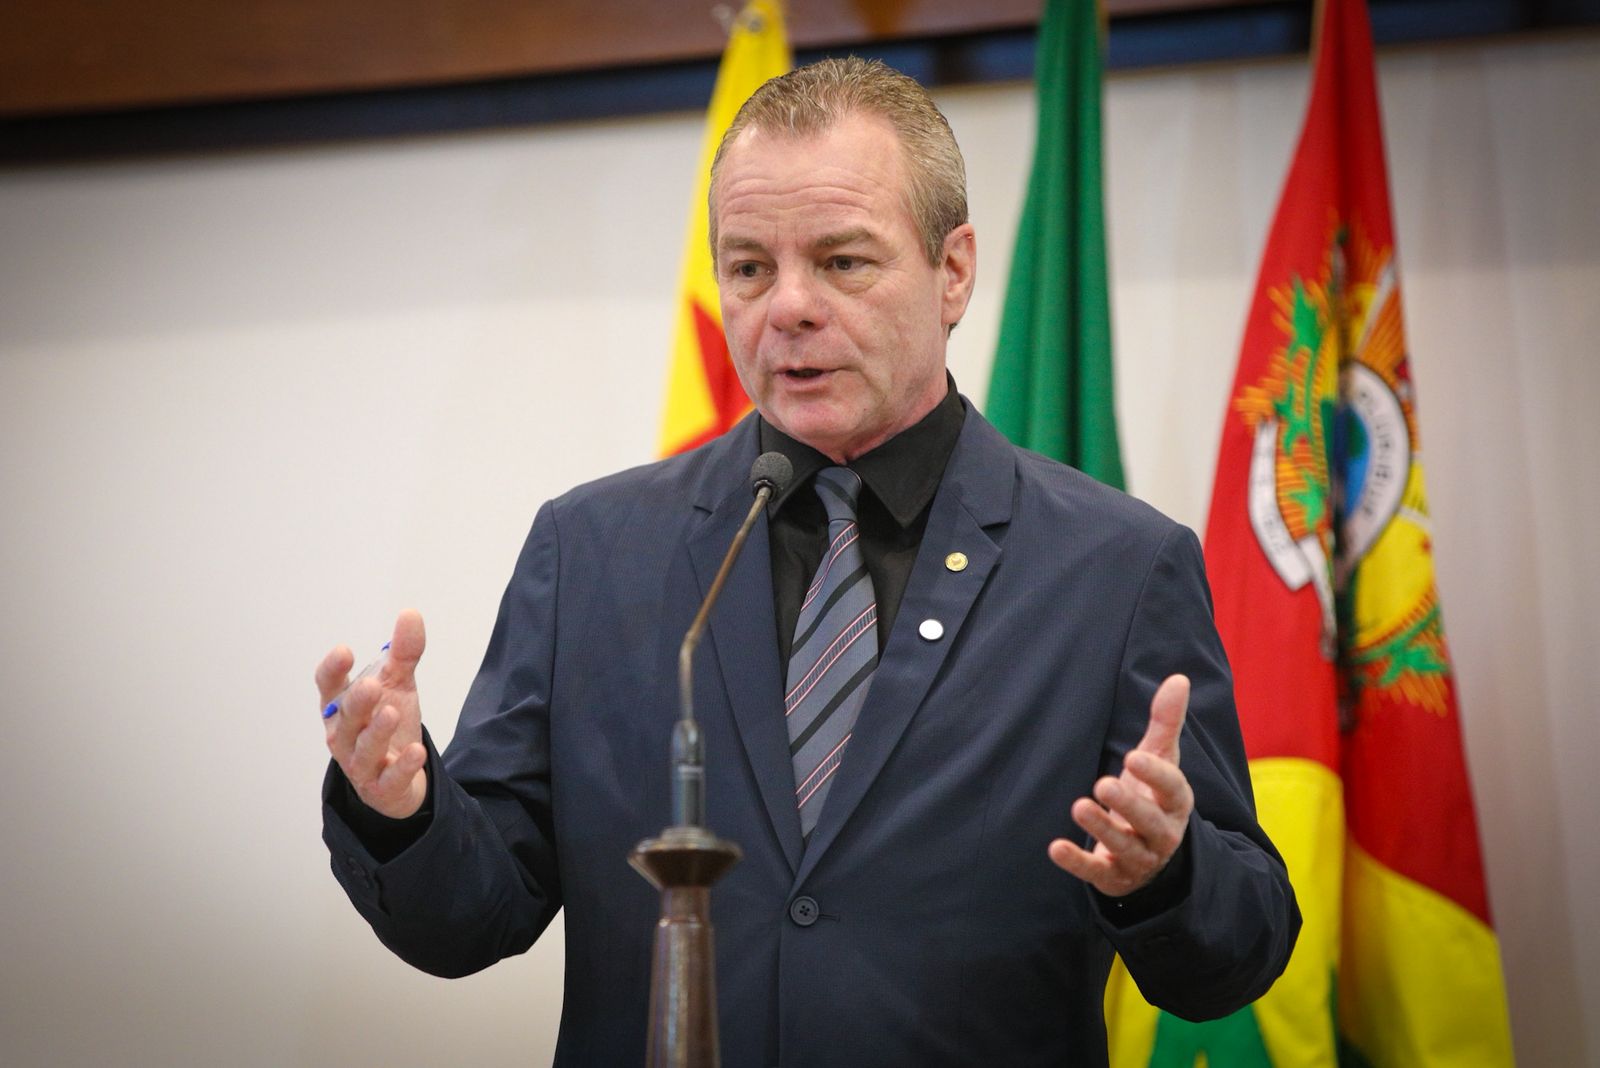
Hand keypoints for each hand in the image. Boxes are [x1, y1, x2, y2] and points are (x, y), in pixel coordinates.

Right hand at [317, 609, 428, 818]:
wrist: (398, 776)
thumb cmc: (387, 723)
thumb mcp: (397, 686)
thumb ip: (402, 654)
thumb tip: (410, 613)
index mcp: (340, 706)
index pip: (329, 687)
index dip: (333, 671)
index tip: (345, 651)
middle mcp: (344, 735)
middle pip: (346, 719)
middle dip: (357, 702)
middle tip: (371, 686)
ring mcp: (361, 764)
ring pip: (364, 749)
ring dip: (377, 732)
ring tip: (391, 712)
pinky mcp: (381, 787)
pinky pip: (390, 778)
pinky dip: (402, 766)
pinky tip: (417, 752)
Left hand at [1048, 674, 1193, 896]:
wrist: (1151, 856)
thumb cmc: (1151, 795)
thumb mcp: (1160, 760)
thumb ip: (1166, 723)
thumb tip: (1179, 678)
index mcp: (1175, 803)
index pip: (1173, 789)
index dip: (1156, 774)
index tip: (1133, 756)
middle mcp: (1162, 833)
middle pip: (1150, 821)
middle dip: (1129, 804)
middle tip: (1102, 784)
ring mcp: (1138, 857)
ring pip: (1124, 846)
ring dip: (1101, 828)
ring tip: (1078, 805)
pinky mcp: (1113, 876)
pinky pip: (1096, 872)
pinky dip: (1077, 862)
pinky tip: (1055, 848)